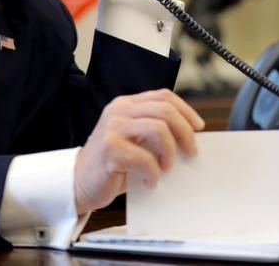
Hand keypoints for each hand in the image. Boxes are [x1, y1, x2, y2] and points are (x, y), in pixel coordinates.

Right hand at [73, 89, 204, 213]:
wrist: (79, 182)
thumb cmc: (112, 164)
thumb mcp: (133, 140)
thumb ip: (154, 131)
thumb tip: (190, 137)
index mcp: (126, 104)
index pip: (163, 96)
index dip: (186, 110)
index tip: (199, 127)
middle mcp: (119, 111)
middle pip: (165, 110)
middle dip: (185, 132)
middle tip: (190, 152)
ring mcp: (113, 128)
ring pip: (159, 129)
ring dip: (170, 152)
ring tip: (166, 168)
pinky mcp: (110, 149)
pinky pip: (145, 158)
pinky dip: (154, 173)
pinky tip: (150, 181)